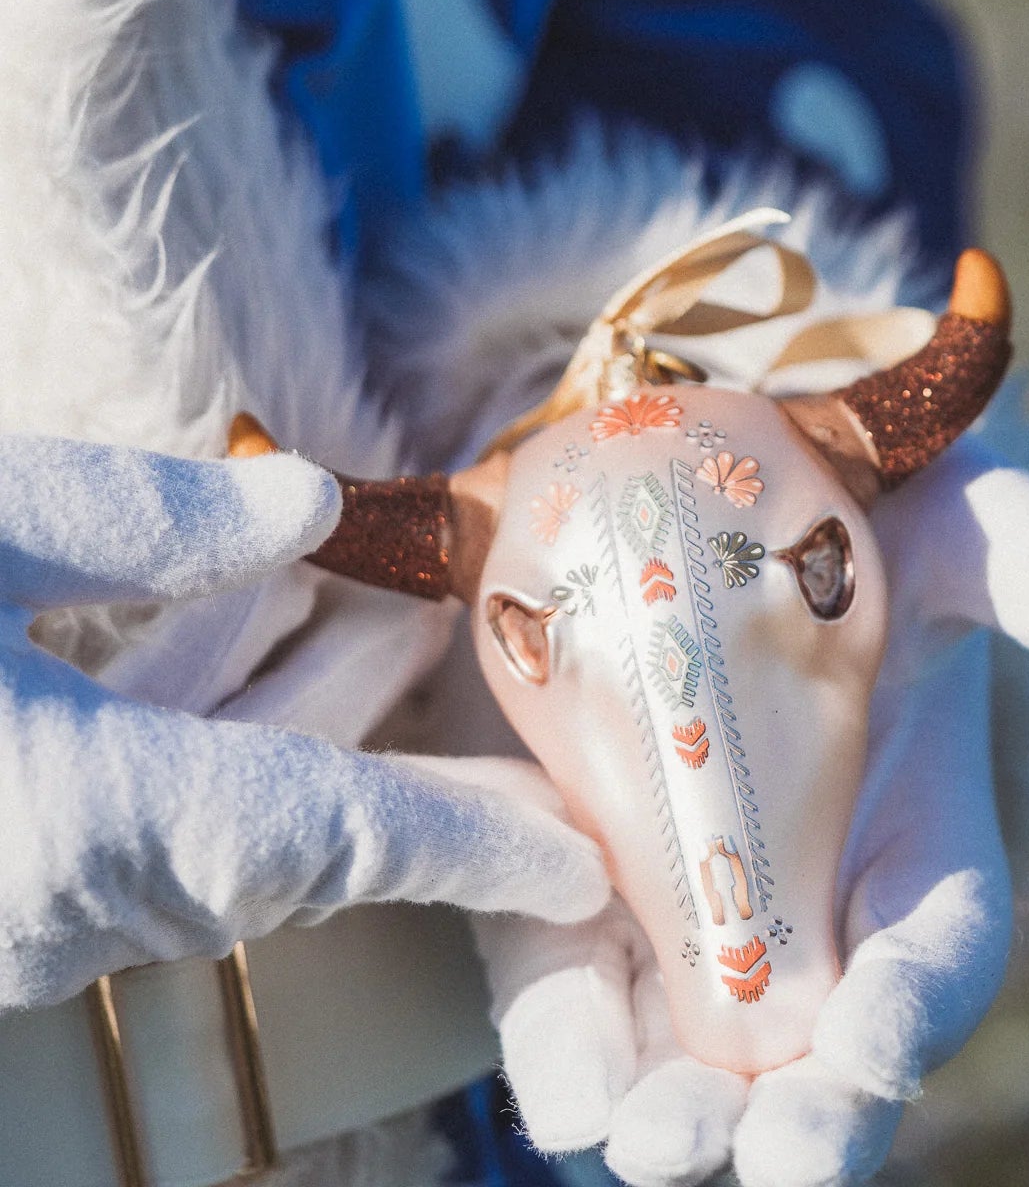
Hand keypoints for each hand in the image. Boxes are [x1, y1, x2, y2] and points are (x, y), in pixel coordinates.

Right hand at [0, 435, 608, 1010]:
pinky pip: (133, 832)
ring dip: (299, 718)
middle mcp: (63, 902)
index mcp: (85, 817)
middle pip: (286, 830)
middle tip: (499, 665)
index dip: (472, 846)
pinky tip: (233, 632)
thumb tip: (314, 503)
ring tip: (390, 617)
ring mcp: (21, 916)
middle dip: (396, 739)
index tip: (582, 870)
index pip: (332, 839)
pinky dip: (199, 737)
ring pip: (209, 826)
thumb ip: (150, 522)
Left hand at [476, 442, 1028, 1186]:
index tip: (877, 1040)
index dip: (919, 1004)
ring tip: (641, 1143)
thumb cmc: (875, 511)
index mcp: (924, 842)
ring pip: (693, 1053)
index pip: (938, 952)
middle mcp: (815, 908)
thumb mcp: (958, 522)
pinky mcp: (582, 886)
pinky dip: (569, 1044)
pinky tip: (562, 1086)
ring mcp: (693, 912)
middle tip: (772, 1155)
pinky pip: (576, 989)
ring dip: (676, 1111)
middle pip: (820, 1051)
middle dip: (804, 1116)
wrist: (713, 479)